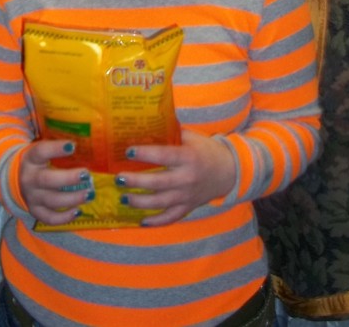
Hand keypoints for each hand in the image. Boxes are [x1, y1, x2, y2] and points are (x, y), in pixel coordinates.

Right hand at [19, 139, 94, 225]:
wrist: (16, 178)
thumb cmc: (38, 161)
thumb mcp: (42, 150)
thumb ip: (59, 148)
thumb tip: (88, 144)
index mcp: (31, 158)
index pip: (41, 152)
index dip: (56, 148)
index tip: (73, 146)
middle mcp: (29, 178)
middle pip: (47, 180)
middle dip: (69, 178)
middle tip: (86, 175)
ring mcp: (31, 197)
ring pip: (51, 201)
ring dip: (72, 199)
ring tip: (89, 194)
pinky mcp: (35, 211)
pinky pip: (49, 218)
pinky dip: (64, 218)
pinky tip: (78, 211)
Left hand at [115, 129, 235, 225]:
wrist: (229, 171)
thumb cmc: (207, 150)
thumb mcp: (192, 137)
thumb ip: (172, 134)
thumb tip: (147, 126)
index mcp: (188, 157)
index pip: (163, 156)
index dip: (145, 154)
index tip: (128, 152)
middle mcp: (187, 178)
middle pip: (158, 182)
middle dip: (136, 181)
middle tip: (119, 178)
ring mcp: (187, 195)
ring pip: (160, 202)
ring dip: (140, 202)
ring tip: (124, 198)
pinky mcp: (189, 207)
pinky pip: (171, 217)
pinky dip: (156, 221)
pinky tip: (141, 221)